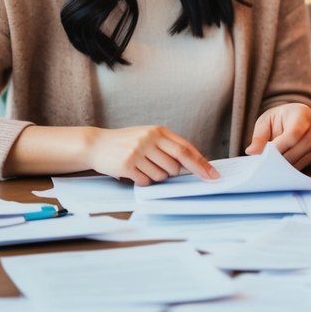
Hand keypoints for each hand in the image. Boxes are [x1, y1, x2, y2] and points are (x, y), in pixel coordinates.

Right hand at [86, 125, 219, 186]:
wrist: (97, 144)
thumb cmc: (126, 143)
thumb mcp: (148, 137)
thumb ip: (168, 147)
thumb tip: (191, 165)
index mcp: (158, 131)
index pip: (186, 149)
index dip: (201, 164)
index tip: (213, 175)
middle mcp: (150, 139)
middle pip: (176, 164)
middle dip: (179, 174)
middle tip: (172, 174)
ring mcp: (138, 151)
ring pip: (162, 175)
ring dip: (156, 176)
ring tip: (143, 167)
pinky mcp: (128, 164)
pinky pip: (146, 181)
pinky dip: (143, 180)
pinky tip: (134, 172)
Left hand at [245, 103, 310, 170]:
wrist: (295, 118)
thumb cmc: (279, 119)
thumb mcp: (266, 121)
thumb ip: (259, 136)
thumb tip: (252, 152)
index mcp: (302, 114)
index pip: (293, 134)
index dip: (278, 147)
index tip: (264, 155)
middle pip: (296, 150)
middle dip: (278, 160)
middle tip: (262, 165)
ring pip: (299, 161)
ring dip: (282, 166)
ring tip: (269, 166)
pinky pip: (301, 166)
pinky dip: (288, 169)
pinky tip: (278, 167)